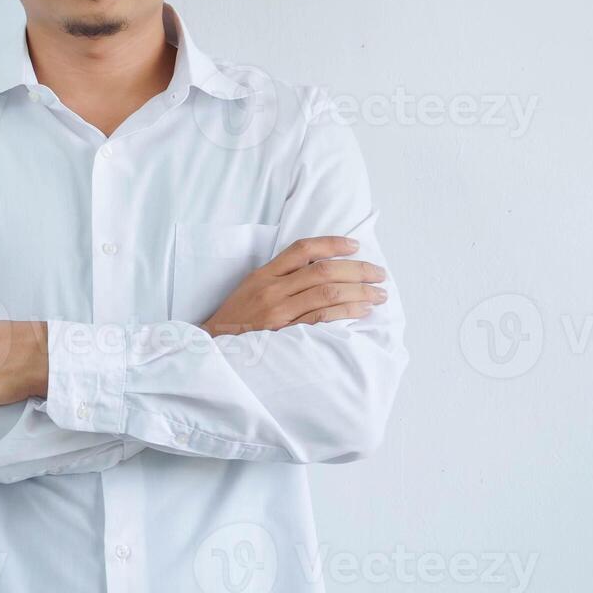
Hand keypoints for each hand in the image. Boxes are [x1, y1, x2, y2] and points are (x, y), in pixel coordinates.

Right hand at [200, 236, 387, 336]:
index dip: (332, 244)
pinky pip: (322, 319)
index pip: (302, 249)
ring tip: (379, 294)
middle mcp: (273, 289)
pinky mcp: (285, 334)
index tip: (355, 245)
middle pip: (322, 271)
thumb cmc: (237, 318)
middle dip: (357, 270)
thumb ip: (280, 276)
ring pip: (327, 294)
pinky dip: (346, 312)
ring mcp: (279, 312)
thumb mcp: (251, 287)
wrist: (213, 348)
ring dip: (359, 292)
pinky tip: (362, 311)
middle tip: (379, 273)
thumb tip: (320, 267)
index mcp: (264, 274)